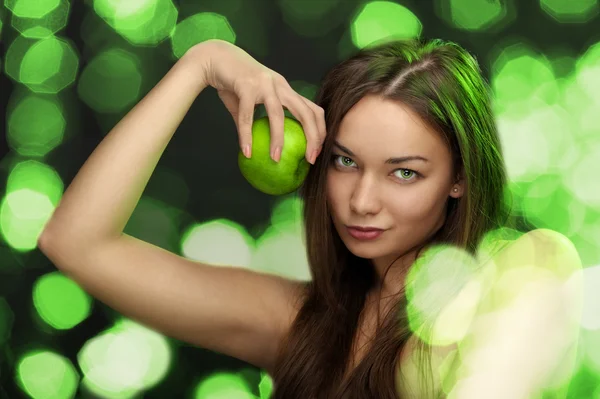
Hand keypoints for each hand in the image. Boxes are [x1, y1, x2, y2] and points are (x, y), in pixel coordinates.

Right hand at [197, 39, 325, 163]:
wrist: (214, 58)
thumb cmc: (233, 82)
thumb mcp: (250, 103)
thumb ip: (258, 123)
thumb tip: (261, 150)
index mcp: (285, 89)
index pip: (312, 110)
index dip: (320, 130)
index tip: (316, 151)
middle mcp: (280, 85)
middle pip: (306, 112)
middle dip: (313, 137)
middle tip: (311, 159)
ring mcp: (264, 84)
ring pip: (278, 114)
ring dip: (279, 139)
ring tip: (276, 158)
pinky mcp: (246, 85)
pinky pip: (247, 116)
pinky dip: (246, 136)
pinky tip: (246, 151)